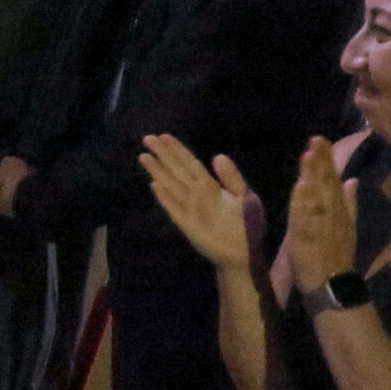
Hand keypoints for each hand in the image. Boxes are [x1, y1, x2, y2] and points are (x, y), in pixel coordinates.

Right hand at [140, 134, 265, 272]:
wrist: (244, 253)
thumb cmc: (246, 225)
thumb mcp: (245, 197)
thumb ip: (231, 177)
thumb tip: (218, 155)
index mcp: (210, 186)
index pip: (190, 164)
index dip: (178, 150)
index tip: (164, 136)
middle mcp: (197, 194)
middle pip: (177, 171)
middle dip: (163, 155)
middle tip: (148, 138)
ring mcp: (189, 208)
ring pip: (171, 185)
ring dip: (158, 171)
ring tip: (144, 157)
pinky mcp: (186, 224)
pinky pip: (173, 208)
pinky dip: (164, 198)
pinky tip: (153, 186)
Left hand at [284, 135, 359, 289]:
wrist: (333, 287)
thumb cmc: (336, 257)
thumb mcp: (347, 227)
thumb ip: (349, 203)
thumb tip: (352, 179)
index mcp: (339, 211)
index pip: (333, 181)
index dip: (327, 161)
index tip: (320, 140)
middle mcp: (333, 215)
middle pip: (327, 184)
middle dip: (321, 161)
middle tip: (316, 138)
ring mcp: (322, 226)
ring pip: (317, 196)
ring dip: (313, 175)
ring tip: (308, 154)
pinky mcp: (308, 238)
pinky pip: (306, 217)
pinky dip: (304, 202)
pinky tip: (301, 186)